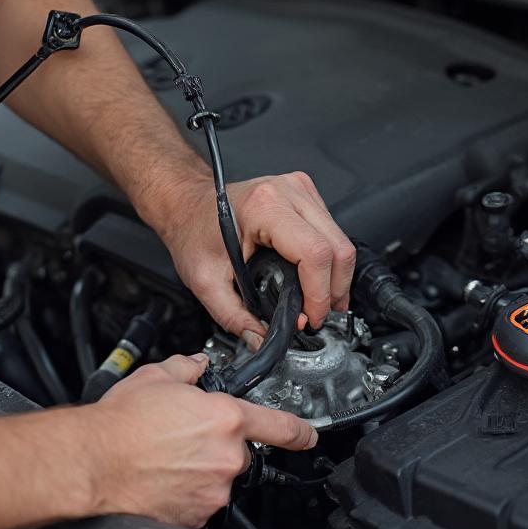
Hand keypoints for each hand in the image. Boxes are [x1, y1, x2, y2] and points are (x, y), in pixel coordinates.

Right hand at [75, 354, 316, 527]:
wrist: (92, 464)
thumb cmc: (119, 425)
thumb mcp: (156, 378)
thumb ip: (187, 370)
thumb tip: (196, 366)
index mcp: (225, 419)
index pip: (281, 426)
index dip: (301, 432)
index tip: (309, 436)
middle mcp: (226, 457)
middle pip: (239, 453)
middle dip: (219, 447)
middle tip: (185, 439)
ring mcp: (212, 490)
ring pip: (219, 479)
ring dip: (201, 471)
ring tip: (165, 459)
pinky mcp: (196, 516)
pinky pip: (200, 502)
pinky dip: (186, 493)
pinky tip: (161, 480)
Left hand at [161, 172, 355, 339]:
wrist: (186, 203)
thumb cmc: (193, 230)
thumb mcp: (205, 281)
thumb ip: (234, 317)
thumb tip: (261, 339)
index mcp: (263, 207)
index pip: (314, 253)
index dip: (319, 293)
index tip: (311, 316)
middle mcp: (287, 191)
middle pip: (337, 246)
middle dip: (335, 290)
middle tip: (319, 315)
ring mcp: (299, 189)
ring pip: (340, 239)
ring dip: (336, 277)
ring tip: (320, 302)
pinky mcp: (304, 193)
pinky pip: (332, 231)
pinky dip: (330, 260)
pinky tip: (317, 278)